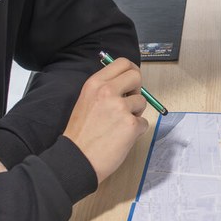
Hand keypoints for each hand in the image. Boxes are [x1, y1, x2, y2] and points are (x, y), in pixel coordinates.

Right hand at [63, 58, 151, 183]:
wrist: (77, 158)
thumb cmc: (81, 134)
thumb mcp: (86, 101)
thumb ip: (104, 89)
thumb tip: (126, 83)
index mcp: (95, 83)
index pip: (122, 63)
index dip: (131, 70)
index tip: (132, 81)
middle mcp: (108, 91)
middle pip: (136, 76)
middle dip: (137, 89)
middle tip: (130, 102)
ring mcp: (120, 107)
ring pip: (142, 101)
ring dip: (136, 113)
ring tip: (120, 125)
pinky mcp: (131, 124)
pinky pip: (143, 122)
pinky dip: (136, 131)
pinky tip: (121, 137)